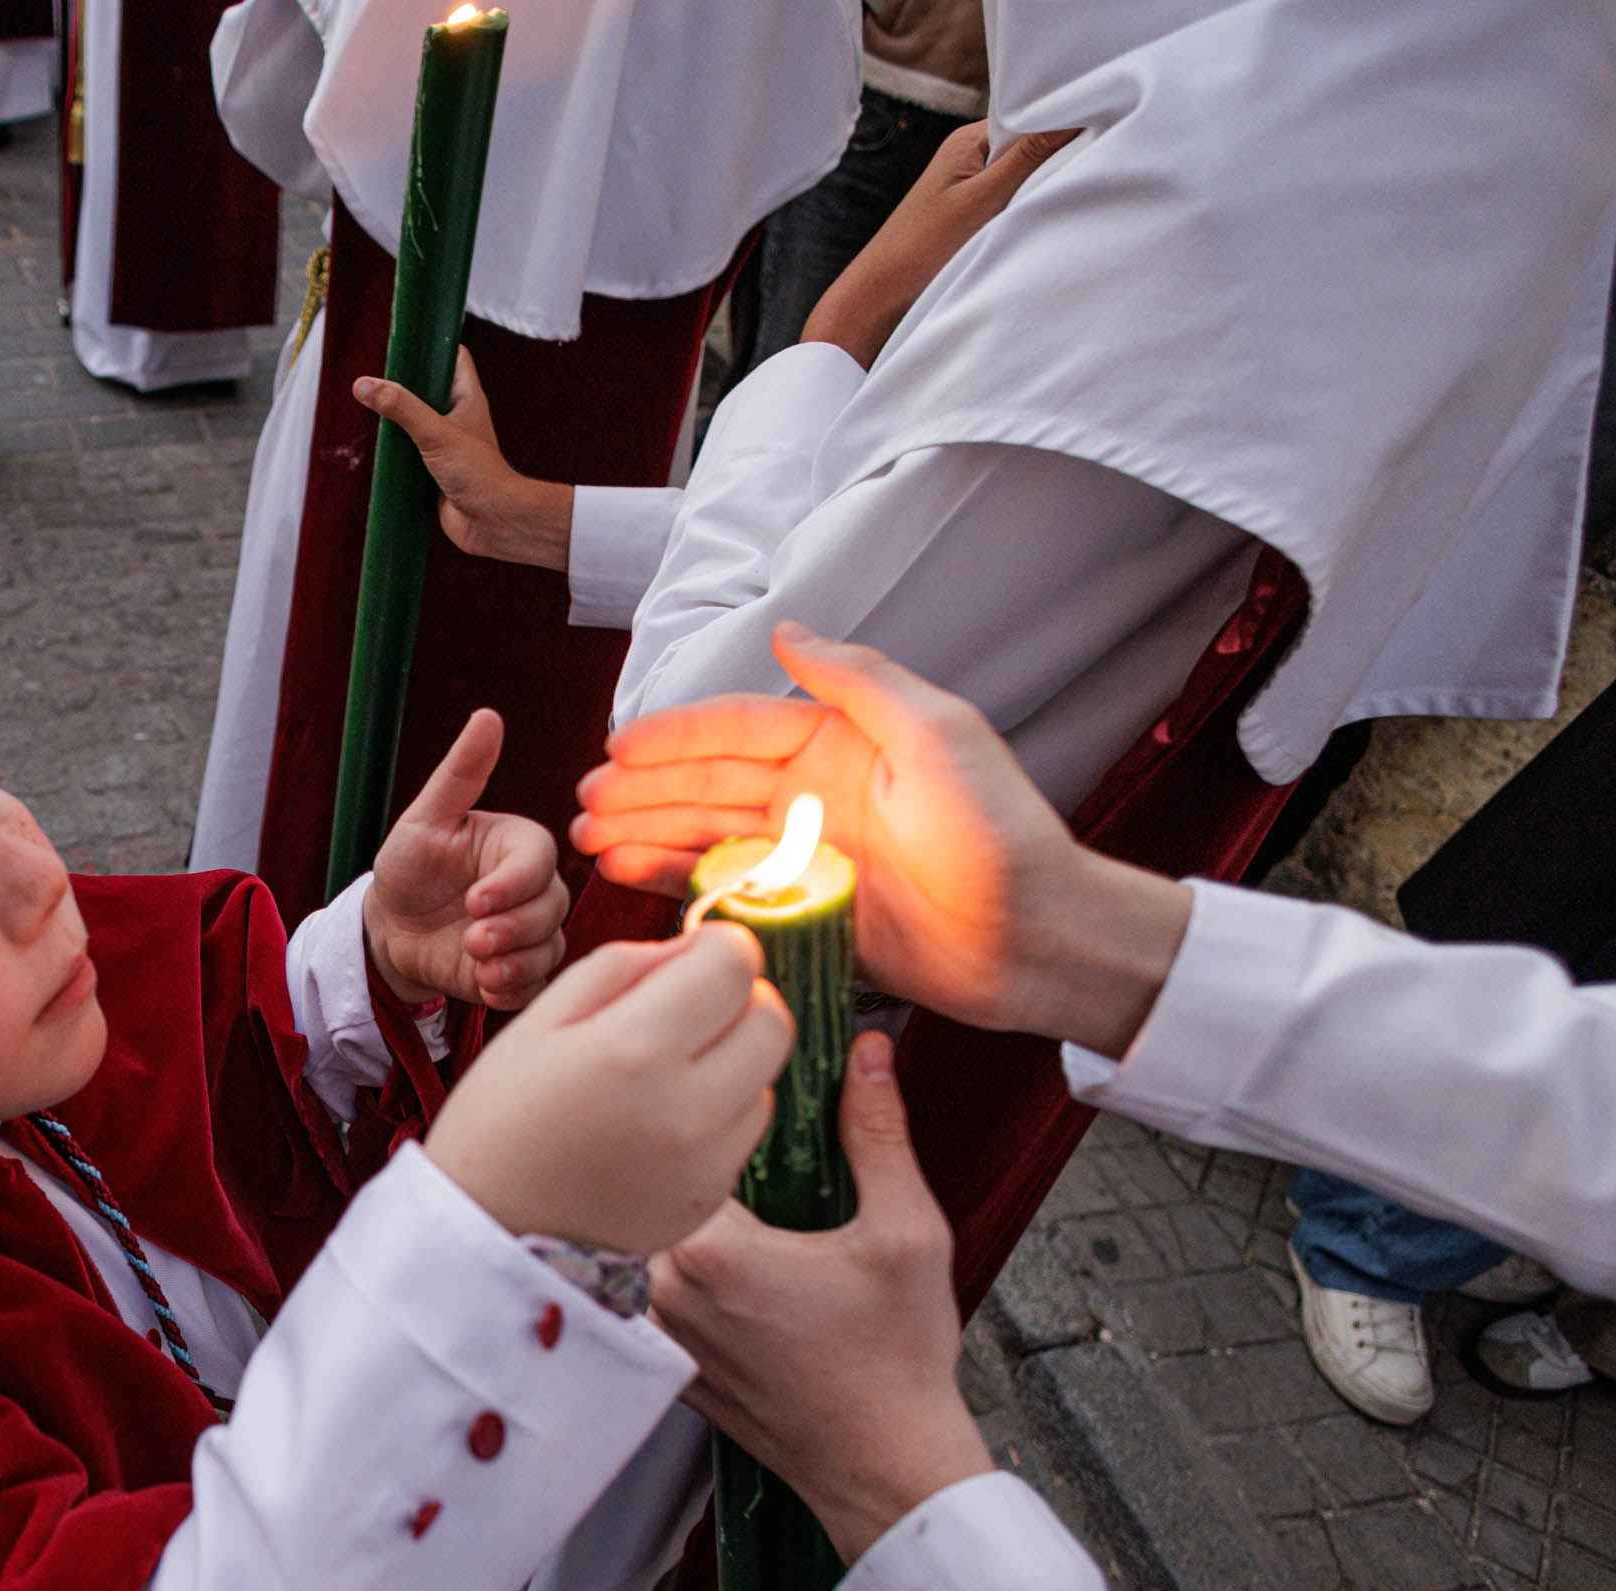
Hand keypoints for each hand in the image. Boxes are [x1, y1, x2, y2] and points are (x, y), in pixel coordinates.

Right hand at [353, 347, 574, 569]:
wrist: (492, 522)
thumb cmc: (477, 473)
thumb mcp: (434, 432)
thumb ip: (400, 407)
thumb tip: (363, 385)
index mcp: (467, 398)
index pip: (453, 357)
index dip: (432, 345)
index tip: (404, 340)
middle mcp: (457, 418)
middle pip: (427, 390)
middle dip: (403, 385)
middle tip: (375, 377)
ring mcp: (446, 445)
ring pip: (415, 424)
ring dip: (395, 422)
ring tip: (369, 410)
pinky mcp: (434, 471)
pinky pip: (410, 455)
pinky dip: (395, 453)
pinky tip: (376, 450)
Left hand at [366, 708, 570, 1010]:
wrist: (392, 928)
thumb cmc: (409, 865)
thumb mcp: (426, 818)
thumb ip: (461, 772)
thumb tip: (488, 715)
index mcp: (522, 845)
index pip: (539, 863)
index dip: (512, 886)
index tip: (475, 901)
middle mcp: (537, 888)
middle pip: (552, 911)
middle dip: (512, 929)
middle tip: (471, 938)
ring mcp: (533, 932)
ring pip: (549, 950)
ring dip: (513, 963)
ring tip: (474, 962)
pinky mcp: (522, 972)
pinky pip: (536, 986)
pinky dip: (511, 989)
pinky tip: (481, 983)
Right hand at [426, 923, 791, 1254]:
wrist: (489, 1235)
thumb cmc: (499, 1119)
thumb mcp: (538, 1021)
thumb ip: (621, 965)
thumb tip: (693, 945)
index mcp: (633, 1049)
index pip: (734, 963)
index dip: (719, 944)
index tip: (693, 954)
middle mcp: (686, 1106)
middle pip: (772, 1018)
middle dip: (739, 996)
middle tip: (688, 1006)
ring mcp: (706, 1158)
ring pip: (766, 1073)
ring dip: (732, 1054)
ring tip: (666, 1070)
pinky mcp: (712, 1194)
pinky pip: (747, 1126)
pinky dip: (722, 1107)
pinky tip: (663, 1117)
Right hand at [574, 625, 1190, 1055]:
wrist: (1036, 937)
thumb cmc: (998, 832)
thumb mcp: (937, 734)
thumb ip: (858, 679)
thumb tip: (784, 628)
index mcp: (841, 742)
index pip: (736, 729)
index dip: (671, 737)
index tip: (613, 749)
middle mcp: (815, 793)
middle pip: (706, 783)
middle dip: (639, 791)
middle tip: (579, 807)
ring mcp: (807, 855)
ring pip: (706, 835)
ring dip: (644, 835)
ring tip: (587, 843)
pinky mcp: (807, 912)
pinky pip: (728, 890)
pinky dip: (677, 883)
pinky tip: (631, 879)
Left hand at [655, 1035, 993, 1559]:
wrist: (883, 1470)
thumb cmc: (898, 1361)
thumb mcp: (907, 1234)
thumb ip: (878, 1134)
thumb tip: (868, 1051)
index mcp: (714, 1251)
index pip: (677, 1142)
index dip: (705, 1107)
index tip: (732, 1086)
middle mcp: (665, 1291)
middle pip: (649, 1187)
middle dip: (683, 1151)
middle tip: (726, 1123)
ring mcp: (657, 1332)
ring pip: (642, 1237)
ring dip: (673, 1207)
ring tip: (723, 1182)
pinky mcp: (664, 1363)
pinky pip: (647, 1288)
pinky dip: (674, 1262)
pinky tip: (724, 1252)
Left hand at [800, 124, 1075, 366]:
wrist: (881, 294)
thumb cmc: (922, 245)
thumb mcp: (983, 199)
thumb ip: (1027, 159)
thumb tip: (1072, 116)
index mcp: (968, 140)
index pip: (1027, 115)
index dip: (1061, 121)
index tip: (1100, 127)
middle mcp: (969, 156)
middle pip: (1029, 144)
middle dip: (1056, 155)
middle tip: (1094, 161)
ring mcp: (971, 185)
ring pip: (1023, 175)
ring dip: (1043, 185)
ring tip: (1072, 190)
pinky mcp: (972, 214)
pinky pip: (1012, 200)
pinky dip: (1028, 206)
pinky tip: (1044, 215)